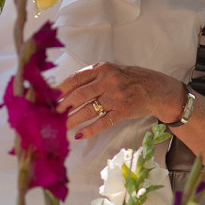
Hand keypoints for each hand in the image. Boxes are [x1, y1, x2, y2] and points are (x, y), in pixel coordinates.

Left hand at [56, 62, 182, 140]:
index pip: (75, 79)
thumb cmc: (130, 79)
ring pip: (88, 110)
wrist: (156, 89)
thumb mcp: (111, 71)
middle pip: (79, 96)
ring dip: (72, 121)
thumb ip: (92, 77)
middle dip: (62, 107)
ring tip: (61, 128)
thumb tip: (65, 89)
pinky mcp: (122, 111)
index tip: (47, 98)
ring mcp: (115, 97)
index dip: (60, 90)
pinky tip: (79, 135)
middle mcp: (108, 81)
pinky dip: (90, 130)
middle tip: (51, 115)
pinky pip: (103, 122)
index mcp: (102, 69)